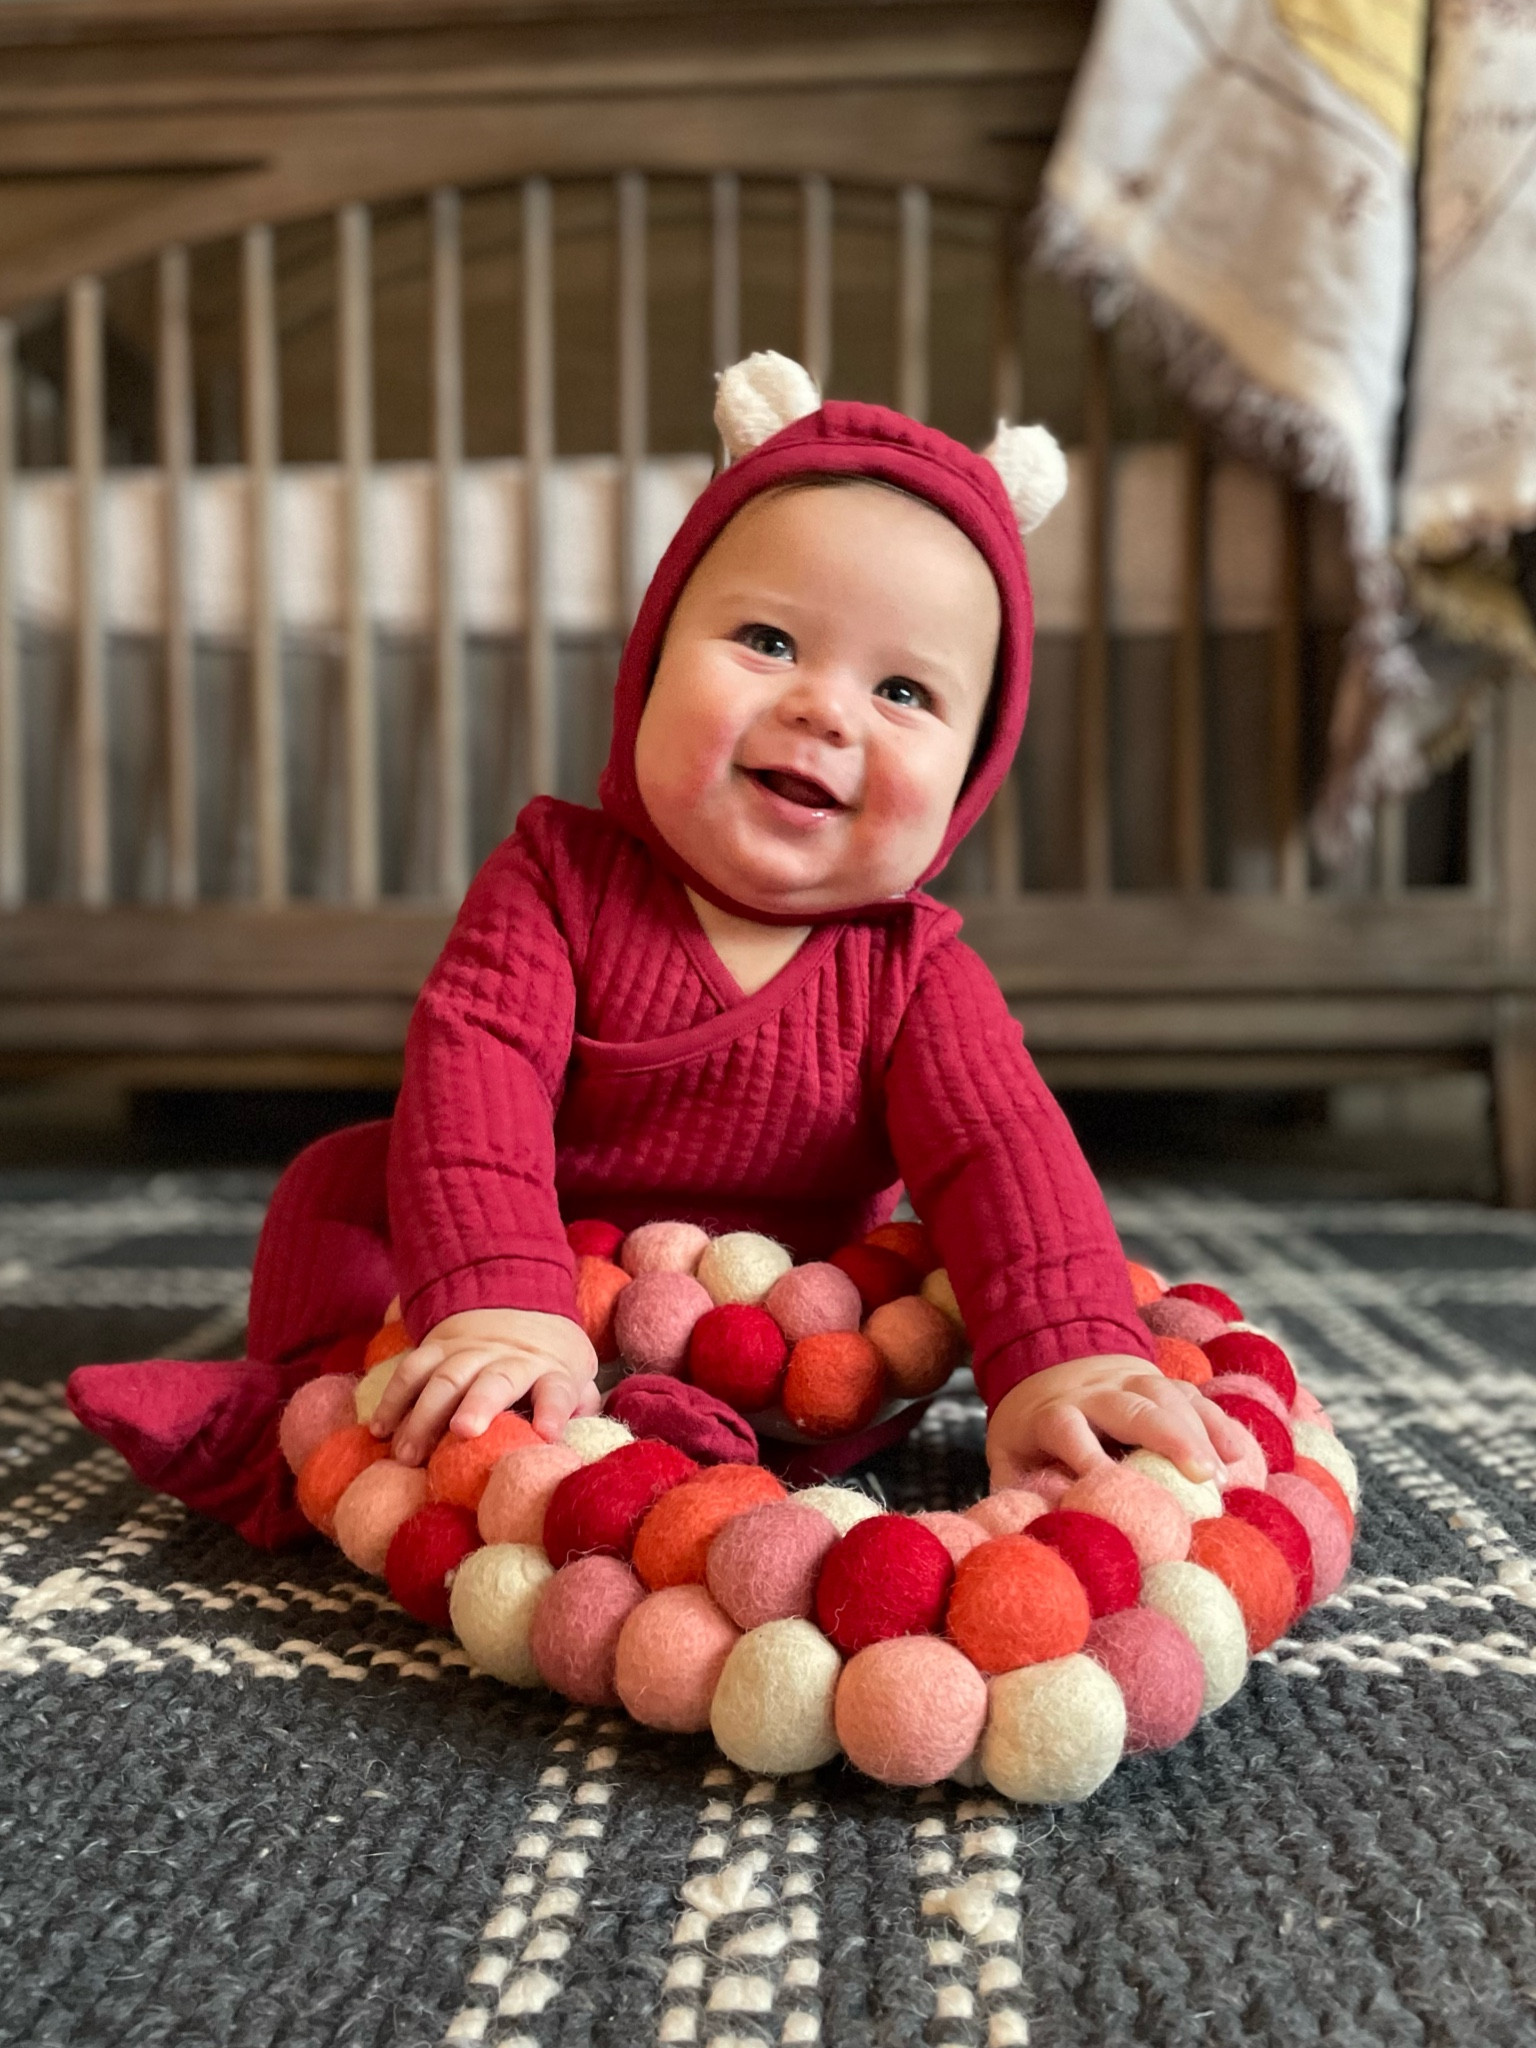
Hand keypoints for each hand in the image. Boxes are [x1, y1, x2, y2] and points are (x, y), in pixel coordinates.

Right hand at [370, 1307, 600, 1465]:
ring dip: (423, 1415)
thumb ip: (578, 1406)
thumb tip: (580, 1444)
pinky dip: (393, 1398)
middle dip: (478, 1404)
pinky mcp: (438, 1346)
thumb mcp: (575, 1375)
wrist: (517, 1301)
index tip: (548, 1434)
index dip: (554, 1410)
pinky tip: (379, 1429)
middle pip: (495, 1379)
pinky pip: (411, 1368)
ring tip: (406, 1453)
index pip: (557, 1389)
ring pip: (444, 1377)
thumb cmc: (548, 1358)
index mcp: (550, 1369)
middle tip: (463, 1432)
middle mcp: (510, 1358)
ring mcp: (470, 1351)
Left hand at [986, 1353, 1253, 1491]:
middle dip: (1168, 1438)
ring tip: (1222, 1476)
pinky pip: (1191, 1395)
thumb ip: (1016, 1492)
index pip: (1069, 1430)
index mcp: (1053, 1412)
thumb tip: (1027, 1537)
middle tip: (1202, 1478)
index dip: (1088, 1457)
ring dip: (1199, 1432)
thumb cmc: (1031, 1428)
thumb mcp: (1008, 1454)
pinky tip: (1238, 1453)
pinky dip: (1216, 1421)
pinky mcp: (1157, 1381)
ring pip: (1168, 1396)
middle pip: (1132, 1407)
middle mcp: (1095, 1392)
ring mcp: (1129, 1381)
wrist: (1047, 1361)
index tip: (1111, 1490)